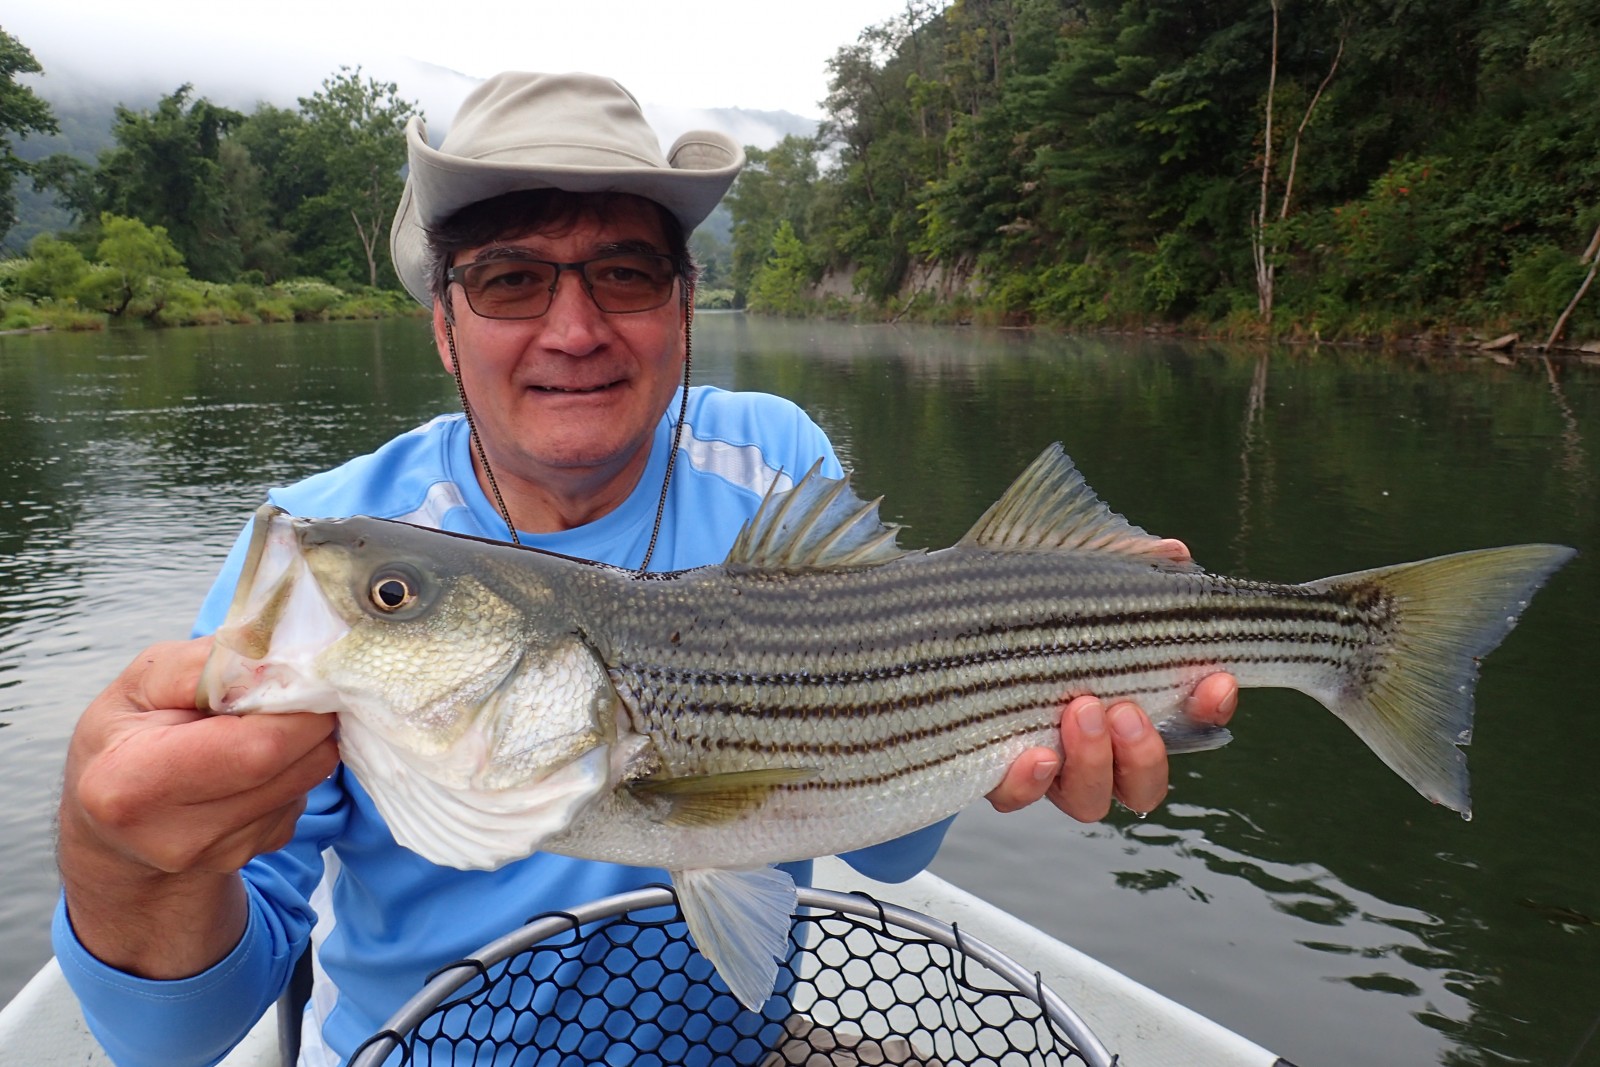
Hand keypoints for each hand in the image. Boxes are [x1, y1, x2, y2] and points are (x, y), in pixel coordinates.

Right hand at [57, 638, 338, 976]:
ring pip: (308, 780)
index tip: (296, 674)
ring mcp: (221, 854)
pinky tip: (250, 766)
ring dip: (303, 744)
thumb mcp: (142, 684)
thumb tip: (275, 659)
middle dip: (310, 718)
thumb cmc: (124, 739)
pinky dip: (292, 772)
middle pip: (297, 765)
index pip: (260, 747)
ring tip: (255, 728)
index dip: (297, 705)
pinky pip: (300, 800)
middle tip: (289, 691)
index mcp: (135, 783)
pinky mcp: (253, 855)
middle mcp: (180, 834)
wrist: (113, 828)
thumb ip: (206, 665)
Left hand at [984, 537, 1238, 820]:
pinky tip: (1035, 754)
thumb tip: (1173, 551)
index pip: (1191, 719)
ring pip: (1090, 800)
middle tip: (1126, 708)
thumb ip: (1124, 567)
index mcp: (1132, 705)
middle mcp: (1098, 752)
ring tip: (1081, 709)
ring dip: (1095, 763)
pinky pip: (1017, 797)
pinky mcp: (999, 775)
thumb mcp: (1073, 579)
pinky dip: (1029, 783)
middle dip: (1145, 752)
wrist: (943, 639)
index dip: (1210, 707)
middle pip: (1145, 785)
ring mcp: (1050, 769)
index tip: (1216, 677)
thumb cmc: (1026, 609)